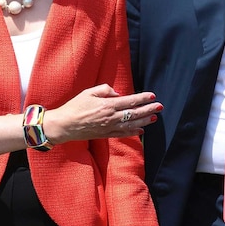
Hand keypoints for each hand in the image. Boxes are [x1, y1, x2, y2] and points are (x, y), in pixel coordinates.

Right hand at [43, 84, 160, 143]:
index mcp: (107, 105)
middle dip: (148, 110)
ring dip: (145, 121)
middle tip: (160, 106)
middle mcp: (111, 117)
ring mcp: (109, 128)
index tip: (152, 96)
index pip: (130, 101)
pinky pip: (123, 134)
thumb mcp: (88, 92)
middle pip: (134, 113)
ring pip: (131, 125)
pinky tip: (142, 130)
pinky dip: (133, 132)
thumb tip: (118, 94)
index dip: (142, 98)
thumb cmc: (75, 107)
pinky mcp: (105, 135)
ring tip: (154, 118)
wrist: (64, 125)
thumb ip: (105, 90)